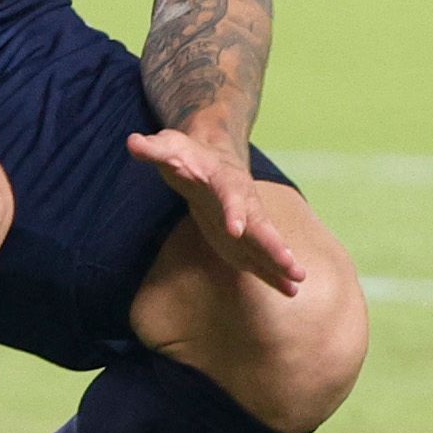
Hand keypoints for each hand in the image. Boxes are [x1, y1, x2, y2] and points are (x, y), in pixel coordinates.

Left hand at [127, 128, 305, 295]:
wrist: (212, 158)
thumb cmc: (188, 154)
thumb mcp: (170, 147)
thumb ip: (154, 148)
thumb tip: (132, 142)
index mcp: (226, 181)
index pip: (231, 197)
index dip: (233, 212)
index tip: (235, 231)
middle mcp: (244, 204)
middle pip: (261, 225)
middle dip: (274, 244)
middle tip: (290, 263)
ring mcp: (248, 223)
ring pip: (267, 244)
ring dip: (282, 262)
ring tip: (299, 280)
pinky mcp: (245, 239)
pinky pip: (262, 257)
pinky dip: (275, 273)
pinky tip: (291, 290)